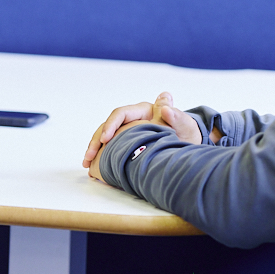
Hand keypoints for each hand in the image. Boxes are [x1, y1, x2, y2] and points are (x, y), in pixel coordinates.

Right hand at [82, 91, 202, 180]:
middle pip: (108, 125)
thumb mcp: (185, 126)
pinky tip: (93, 167)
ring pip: (105, 136)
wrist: (188, 144)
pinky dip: (100, 155)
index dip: (111, 125)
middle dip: (97, 140)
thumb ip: (177, 116)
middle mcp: (133, 118)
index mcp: (143, 110)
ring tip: (86, 163)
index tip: (106, 139)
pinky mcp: (126, 142)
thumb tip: (166, 106)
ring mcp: (128, 130)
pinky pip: (109, 146)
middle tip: (90, 155)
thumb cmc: (187, 133)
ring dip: (94, 149)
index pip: (121, 113)